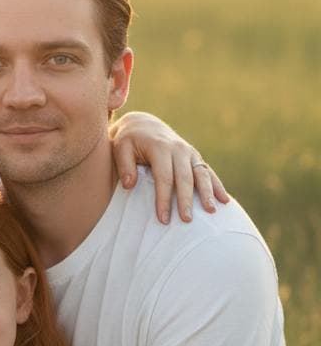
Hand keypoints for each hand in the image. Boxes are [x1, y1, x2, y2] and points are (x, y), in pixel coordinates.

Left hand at [109, 111, 228, 223]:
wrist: (143, 125)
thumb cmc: (128, 141)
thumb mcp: (120, 147)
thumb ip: (124, 165)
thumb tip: (130, 185)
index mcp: (160, 147)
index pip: (164, 177)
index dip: (164, 199)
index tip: (163, 218)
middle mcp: (178, 149)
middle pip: (185, 178)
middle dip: (186, 200)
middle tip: (187, 220)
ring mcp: (189, 153)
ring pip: (201, 174)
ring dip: (207, 193)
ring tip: (211, 211)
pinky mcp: (195, 157)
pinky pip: (208, 172)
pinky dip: (217, 186)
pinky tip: (225, 200)